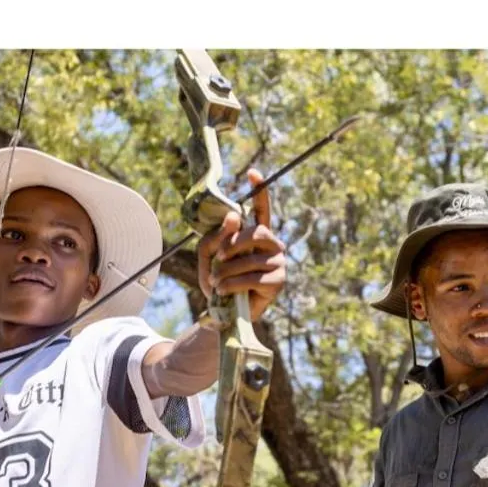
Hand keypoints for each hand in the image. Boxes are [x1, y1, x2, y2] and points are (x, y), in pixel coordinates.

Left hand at [197, 168, 286, 321]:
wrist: (224, 313)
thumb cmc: (220, 281)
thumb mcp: (208, 256)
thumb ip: (217, 236)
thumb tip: (235, 217)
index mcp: (256, 235)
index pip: (261, 209)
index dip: (259, 191)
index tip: (253, 173)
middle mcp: (272, 246)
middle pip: (257, 232)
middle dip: (235, 243)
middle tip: (219, 258)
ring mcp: (278, 263)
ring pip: (252, 258)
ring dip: (228, 270)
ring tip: (215, 282)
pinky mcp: (278, 281)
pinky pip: (254, 276)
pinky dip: (233, 283)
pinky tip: (223, 290)